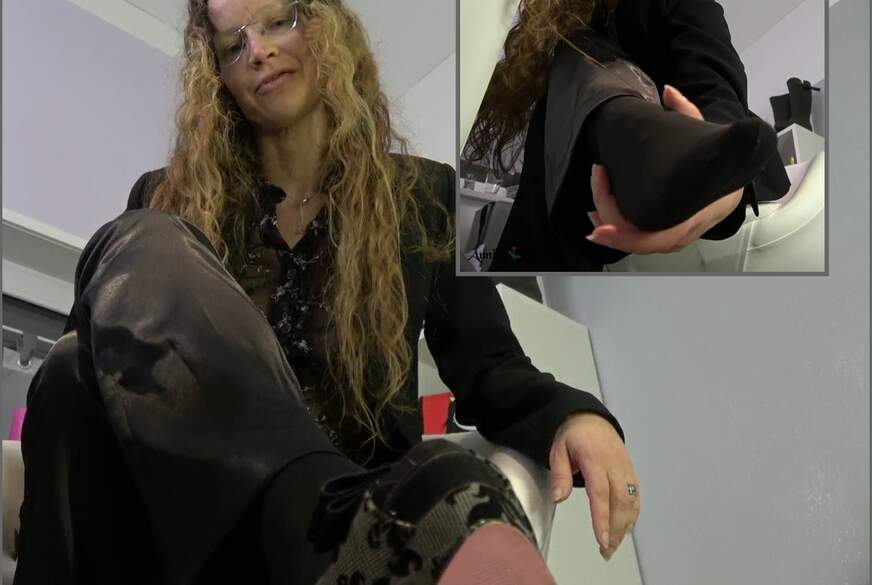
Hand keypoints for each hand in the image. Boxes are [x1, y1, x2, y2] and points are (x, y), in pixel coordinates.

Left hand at [549, 412, 639, 560]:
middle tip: (606, 550)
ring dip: (624, 526)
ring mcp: (625, 467)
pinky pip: (636, 495)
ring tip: (613, 545)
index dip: (602, 518)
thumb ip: (559, 474)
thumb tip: (558, 498)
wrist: (590, 418)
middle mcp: (614, 464)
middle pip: (619, 502)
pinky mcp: (630, 470)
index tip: (601, 539)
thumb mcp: (558, 449)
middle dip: (614, 529)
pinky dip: (633, 514)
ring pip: (631, 501)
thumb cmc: (572, 435)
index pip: (600, 493)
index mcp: (594, 459)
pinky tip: (626, 528)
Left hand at [586, 85, 743, 254]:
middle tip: (594, 202)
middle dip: (613, 226)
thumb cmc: (717, 157)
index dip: (630, 237)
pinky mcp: (669, 233)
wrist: (733, 172)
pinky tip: (600, 218)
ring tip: (592, 210)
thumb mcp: (705, 133)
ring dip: (612, 227)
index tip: (603, 229)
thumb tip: (668, 91)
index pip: (664, 236)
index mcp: (705, 208)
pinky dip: (619, 232)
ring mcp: (680, 234)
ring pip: (640, 243)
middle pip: (644, 242)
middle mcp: (691, 227)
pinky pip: (642, 240)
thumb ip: (687, 113)